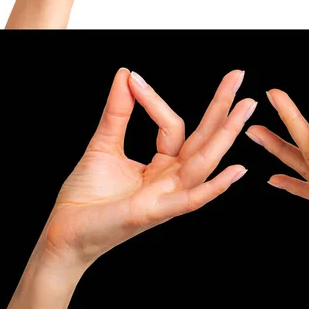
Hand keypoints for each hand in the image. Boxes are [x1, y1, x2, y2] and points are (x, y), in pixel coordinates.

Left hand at [42, 68, 254, 268]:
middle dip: (223, 107)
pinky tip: (236, 170)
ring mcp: (167, 195)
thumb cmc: (86, 197)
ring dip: (226, 134)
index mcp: (164, 165)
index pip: (174, 126)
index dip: (155, 102)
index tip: (134, 80)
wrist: (63, 233)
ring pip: (204, 162)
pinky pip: (191, 199)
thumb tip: (126, 75)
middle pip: (204, 138)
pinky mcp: (155, 212)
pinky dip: (214, 187)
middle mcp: (172, 179)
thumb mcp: (104, 144)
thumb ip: (118, 111)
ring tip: (245, 107)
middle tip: (238, 74)